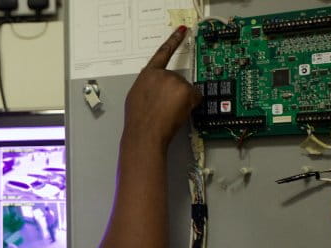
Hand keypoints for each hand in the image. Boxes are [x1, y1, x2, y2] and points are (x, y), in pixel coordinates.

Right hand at [124, 26, 201, 145]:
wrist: (145, 133)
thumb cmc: (139, 120)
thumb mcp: (136, 96)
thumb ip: (148, 85)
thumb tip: (156, 87)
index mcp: (148, 74)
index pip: (162, 53)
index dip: (173, 41)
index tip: (182, 31)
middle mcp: (162, 74)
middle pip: (176, 79)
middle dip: (174, 93)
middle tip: (164, 108)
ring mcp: (175, 81)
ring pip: (186, 89)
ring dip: (181, 100)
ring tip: (168, 112)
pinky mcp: (186, 90)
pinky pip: (195, 97)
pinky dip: (190, 105)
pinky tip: (177, 112)